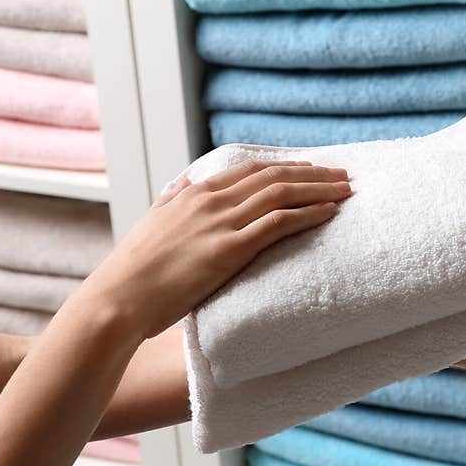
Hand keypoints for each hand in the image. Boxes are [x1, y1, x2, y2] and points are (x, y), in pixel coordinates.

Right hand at [78, 160, 351, 339]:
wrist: (118, 299)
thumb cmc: (134, 270)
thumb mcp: (153, 222)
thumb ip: (174, 200)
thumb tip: (186, 184)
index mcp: (194, 193)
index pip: (250, 170)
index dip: (285, 166)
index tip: (311, 168)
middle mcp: (211, 200)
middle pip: (273, 176)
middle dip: (313, 173)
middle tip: (342, 174)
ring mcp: (221, 223)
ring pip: (281, 194)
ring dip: (319, 188)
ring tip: (347, 189)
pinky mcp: (229, 250)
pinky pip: (279, 223)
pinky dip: (308, 213)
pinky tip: (330, 212)